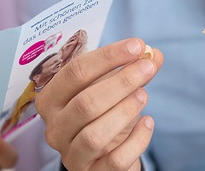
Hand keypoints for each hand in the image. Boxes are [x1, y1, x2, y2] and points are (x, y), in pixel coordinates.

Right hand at [36, 38, 160, 170]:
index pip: (74, 73)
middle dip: (121, 81)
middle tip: (146, 67)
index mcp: (50, 100)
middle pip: (85, 102)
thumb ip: (131, 71)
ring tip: (145, 95)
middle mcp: (54, 128)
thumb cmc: (103, 116)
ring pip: (95, 135)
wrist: (104, 157)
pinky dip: (136, 140)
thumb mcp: (112, 90)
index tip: (136, 46)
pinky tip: (148, 123)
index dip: (107, 57)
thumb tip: (153, 53)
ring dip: (124, 111)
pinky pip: (115, 160)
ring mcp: (71, 155)